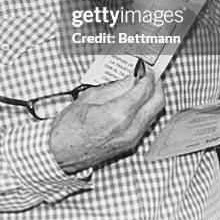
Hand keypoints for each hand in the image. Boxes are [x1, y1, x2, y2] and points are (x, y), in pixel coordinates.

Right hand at [50, 63, 164, 172]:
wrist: (61, 154)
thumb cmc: (69, 126)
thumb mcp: (89, 97)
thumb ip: (115, 87)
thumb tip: (132, 76)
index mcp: (118, 114)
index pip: (145, 89)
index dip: (147, 73)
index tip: (144, 65)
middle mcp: (130, 129)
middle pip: (158, 101)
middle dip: (156, 83)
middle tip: (148, 72)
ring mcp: (132, 139)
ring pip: (155, 112)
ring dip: (153, 96)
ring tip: (142, 83)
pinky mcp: (130, 144)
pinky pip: (147, 122)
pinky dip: (147, 108)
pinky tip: (137, 100)